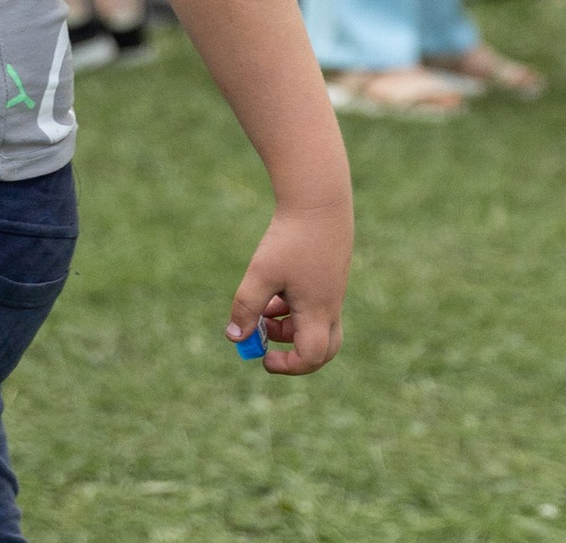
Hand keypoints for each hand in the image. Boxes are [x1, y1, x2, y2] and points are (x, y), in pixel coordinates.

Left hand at [225, 202, 350, 375]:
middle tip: (265, 338)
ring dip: (286, 324)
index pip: (312, 357)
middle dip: (293, 351)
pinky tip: (272, 286)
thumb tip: (234, 338)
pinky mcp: (327, 276)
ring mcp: (331, 291)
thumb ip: (247, 307)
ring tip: (262, 305)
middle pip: (323, 348)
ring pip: (314, 324)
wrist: (318, 201)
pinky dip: (292, 305)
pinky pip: (312, 304)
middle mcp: (330, 306)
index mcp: (318, 311)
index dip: (288, 365)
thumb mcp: (261, 273)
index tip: (263, 357)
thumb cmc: (290, 239)